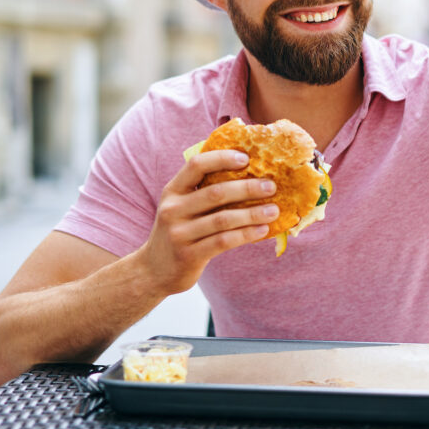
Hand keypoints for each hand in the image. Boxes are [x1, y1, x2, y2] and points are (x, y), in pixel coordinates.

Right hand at [138, 150, 278, 293]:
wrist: (154, 270)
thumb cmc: (180, 232)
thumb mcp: (182, 207)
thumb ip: (204, 192)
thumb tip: (249, 175)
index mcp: (173, 191)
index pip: (196, 165)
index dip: (222, 158)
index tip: (246, 158)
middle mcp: (173, 209)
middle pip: (216, 192)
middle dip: (247, 188)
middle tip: (271, 186)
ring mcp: (179, 233)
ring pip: (223, 219)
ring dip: (252, 214)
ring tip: (274, 210)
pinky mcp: (189, 255)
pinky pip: (223, 241)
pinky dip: (246, 235)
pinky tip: (262, 231)